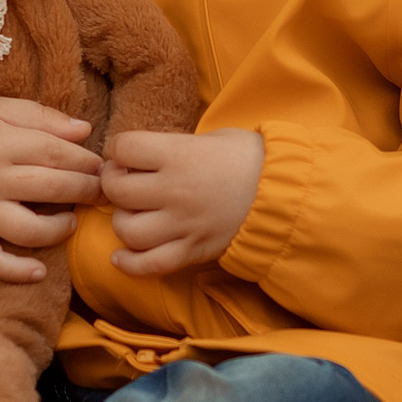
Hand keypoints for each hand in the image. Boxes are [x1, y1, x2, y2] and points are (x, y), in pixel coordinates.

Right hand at [0, 99, 103, 283]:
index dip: (86, 161)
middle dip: (85, 191)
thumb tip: (84, 130)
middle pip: (51, 188)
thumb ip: (38, 117)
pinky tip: (38, 271)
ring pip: (26, 229)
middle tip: (100, 193)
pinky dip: (14, 271)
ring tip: (70, 221)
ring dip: (58, 229)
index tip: (101, 165)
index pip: (57, 152)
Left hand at [101, 129, 264, 277]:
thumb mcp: (213, 137)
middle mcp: (175, 190)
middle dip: (113, 183)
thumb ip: (175, 146)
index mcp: (180, 155)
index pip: (123, 148)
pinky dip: (129, 264)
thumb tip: (144, 156)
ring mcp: (183, 224)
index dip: (117, 149)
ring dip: (122, 221)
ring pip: (127, 230)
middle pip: (118, 190)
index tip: (125, 153)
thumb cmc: (251, 158)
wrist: (287, 193)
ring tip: (133, 213)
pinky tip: (120, 257)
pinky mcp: (193, 250)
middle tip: (125, 180)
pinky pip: (150, 265)